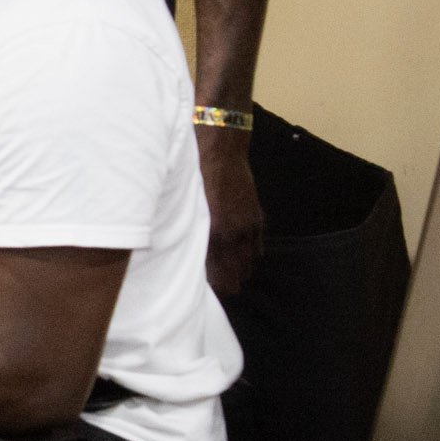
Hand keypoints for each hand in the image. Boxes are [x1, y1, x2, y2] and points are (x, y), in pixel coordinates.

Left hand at [198, 127, 262, 295]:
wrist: (220, 147)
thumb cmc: (193, 172)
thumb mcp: (183, 202)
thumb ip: (186, 226)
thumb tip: (182, 245)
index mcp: (211, 230)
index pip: (215, 268)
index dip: (215, 283)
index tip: (213, 293)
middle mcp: (232, 232)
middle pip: (234, 269)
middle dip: (230, 282)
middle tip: (227, 292)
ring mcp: (247, 224)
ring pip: (248, 259)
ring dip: (242, 270)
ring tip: (238, 281)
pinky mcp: (256, 215)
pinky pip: (257, 243)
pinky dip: (253, 254)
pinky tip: (249, 260)